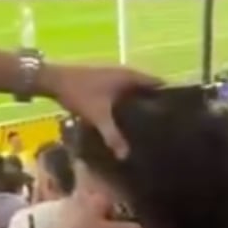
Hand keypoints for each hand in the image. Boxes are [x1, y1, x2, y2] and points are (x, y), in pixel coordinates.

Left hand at [43, 64, 161, 157]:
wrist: (51, 78)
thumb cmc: (78, 93)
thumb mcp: (97, 116)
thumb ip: (112, 136)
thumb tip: (126, 156)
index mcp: (131, 76)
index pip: (160, 84)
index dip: (169, 97)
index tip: (177, 115)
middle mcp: (126, 72)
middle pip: (148, 87)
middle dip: (155, 103)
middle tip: (164, 124)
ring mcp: (113, 74)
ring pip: (134, 89)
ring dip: (139, 102)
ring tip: (149, 123)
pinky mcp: (103, 79)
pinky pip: (122, 90)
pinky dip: (126, 100)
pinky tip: (125, 116)